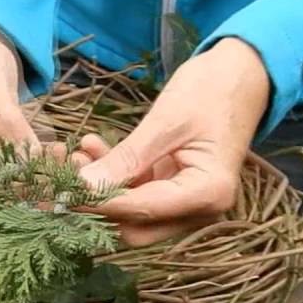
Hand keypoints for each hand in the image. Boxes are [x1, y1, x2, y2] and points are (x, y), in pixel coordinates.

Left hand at [77, 38, 270, 246]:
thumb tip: (83, 186)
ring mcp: (189, 202)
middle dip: (96, 206)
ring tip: (74, 157)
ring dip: (101, 190)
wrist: (242, 74)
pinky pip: (139, 194)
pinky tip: (94, 149)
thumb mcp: (164, 123)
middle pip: (137, 228)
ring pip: (133, 214)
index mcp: (208, 194)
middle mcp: (201, 209)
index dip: (98, 204)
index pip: (142, 211)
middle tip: (61, 179)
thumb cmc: (211, 91)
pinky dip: (115, 177)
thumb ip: (126, 158)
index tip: (60, 193)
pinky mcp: (176, 189)